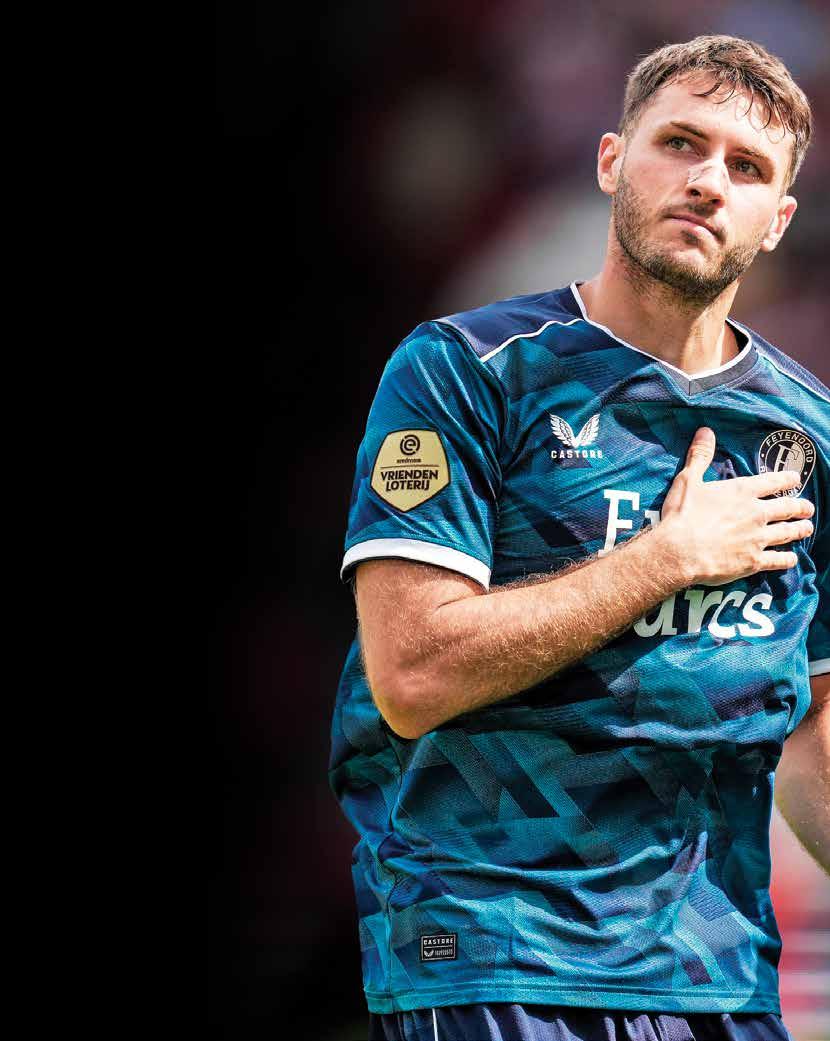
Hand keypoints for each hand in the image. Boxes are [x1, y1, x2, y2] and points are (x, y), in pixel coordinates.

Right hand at [658, 426, 813, 586]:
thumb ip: (700, 455)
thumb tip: (705, 430)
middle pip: (788, 507)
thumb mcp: (688, 480)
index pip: (774, 481)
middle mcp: (756, 513)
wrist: (679, 552)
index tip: (795, 479)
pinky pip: (779, 560)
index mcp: (742, 491)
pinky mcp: (754, 561)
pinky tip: (791, 558)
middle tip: (808, 508)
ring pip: (789, 532)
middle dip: (801, 507)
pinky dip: (788, 559)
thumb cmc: (682, 515)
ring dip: (800, 529)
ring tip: (807, 528)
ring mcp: (758, 538)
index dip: (788, 479)